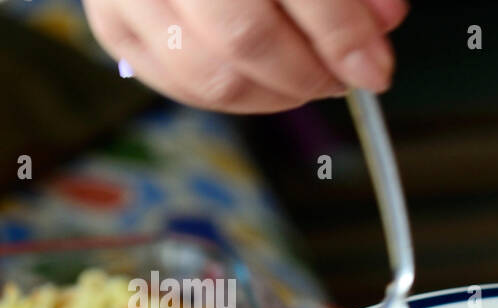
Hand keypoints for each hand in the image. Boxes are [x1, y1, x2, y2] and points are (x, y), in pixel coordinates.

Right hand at [82, 0, 407, 112]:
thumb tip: (386, 20)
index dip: (344, 35)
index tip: (377, 68)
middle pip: (244, 38)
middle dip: (309, 73)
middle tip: (344, 79)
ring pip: (208, 75)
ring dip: (276, 95)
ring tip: (308, 80)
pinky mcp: (112, 21)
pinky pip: (175, 84)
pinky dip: (232, 98)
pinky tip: (266, 83)